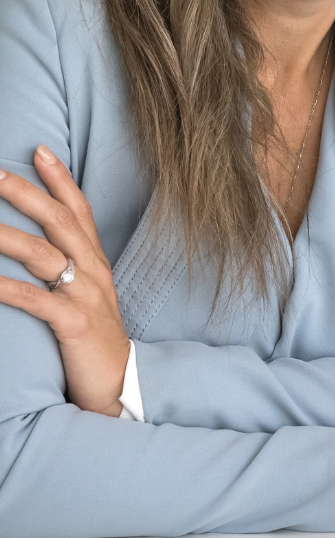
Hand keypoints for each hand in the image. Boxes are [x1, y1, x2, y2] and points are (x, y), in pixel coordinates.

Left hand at [0, 147, 130, 415]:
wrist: (120, 386)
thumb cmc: (93, 342)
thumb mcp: (85, 298)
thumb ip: (67, 269)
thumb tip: (38, 247)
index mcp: (95, 263)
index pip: (80, 210)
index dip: (60, 180)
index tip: (39, 150)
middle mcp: (93, 272)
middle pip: (60, 222)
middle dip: (27, 194)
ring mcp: (86, 296)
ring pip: (45, 255)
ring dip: (8, 236)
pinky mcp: (75, 325)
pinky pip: (37, 301)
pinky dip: (8, 289)